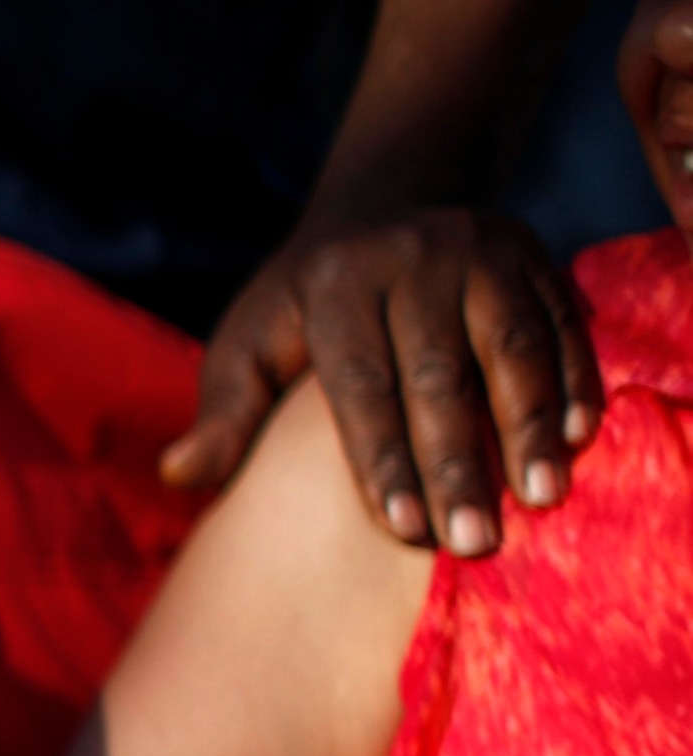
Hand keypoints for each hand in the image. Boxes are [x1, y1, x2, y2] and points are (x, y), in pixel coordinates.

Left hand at [163, 206, 596, 555]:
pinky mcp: (536, 258)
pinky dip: (575, 383)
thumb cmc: (302, 309)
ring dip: (529, 427)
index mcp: (332, 284)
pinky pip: (563, 326)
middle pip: (439, 375)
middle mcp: (410, 258)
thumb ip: (224, 414)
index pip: (360, 384)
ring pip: (511, 349)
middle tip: (474, 543)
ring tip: (539, 500)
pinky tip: (578, 443)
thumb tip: (178, 474)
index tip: (402, 530)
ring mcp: (481, 252)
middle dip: (457, 463)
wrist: (381, 213)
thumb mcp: (248, 345)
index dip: (383, 459)